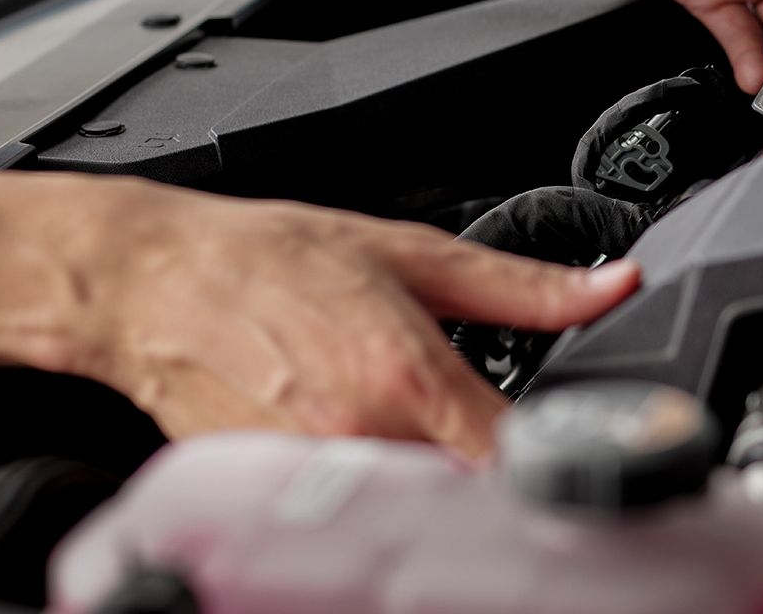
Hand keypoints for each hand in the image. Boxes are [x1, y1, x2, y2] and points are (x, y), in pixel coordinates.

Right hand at [35, 177, 637, 457]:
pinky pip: (355, 509)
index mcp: (404, 378)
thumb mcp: (412, 254)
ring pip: (414, 508)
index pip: (518, 460)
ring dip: (440, 479)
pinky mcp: (277, 499)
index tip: (576, 443)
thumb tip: (611, 286)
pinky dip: (381, 487)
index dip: (560, 458)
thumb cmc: (268, 260)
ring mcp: (313, 480)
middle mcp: (360, 441)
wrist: (151, 285)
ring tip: (432, 432)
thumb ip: (525, 287)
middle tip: (504, 431)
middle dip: (500, 467)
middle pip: (471, 493)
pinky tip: (377, 446)